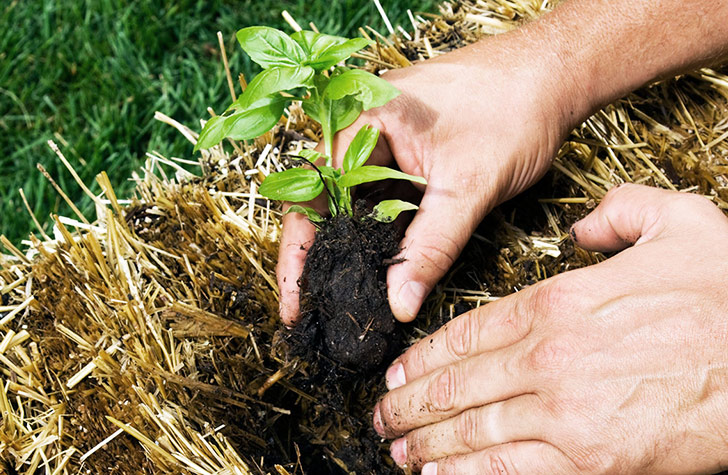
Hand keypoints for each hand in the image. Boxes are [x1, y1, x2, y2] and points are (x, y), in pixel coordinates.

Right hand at [277, 31, 581, 324]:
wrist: (554, 74)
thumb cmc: (514, 110)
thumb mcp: (468, 188)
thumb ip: (430, 248)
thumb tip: (398, 303)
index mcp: (363, 121)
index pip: (311, 196)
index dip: (299, 253)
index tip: (294, 300)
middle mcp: (363, 127)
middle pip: (324, 201)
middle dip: (319, 255)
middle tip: (312, 307)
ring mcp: (384, 138)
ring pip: (354, 202)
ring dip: (351, 244)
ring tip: (341, 292)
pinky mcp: (406, 150)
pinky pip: (379, 195)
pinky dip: (378, 229)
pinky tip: (379, 262)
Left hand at [373, 184, 727, 473]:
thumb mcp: (679, 223)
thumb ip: (619, 214)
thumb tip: (583, 227)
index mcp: (557, 301)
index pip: (466, 332)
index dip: (424, 356)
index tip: (399, 373)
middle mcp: (548, 355)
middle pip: (457, 383)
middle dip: (410, 404)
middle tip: (382, 418)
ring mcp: (565, 409)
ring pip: (471, 428)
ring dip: (425, 442)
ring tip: (396, 450)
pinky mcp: (593, 460)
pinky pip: (508, 469)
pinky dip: (465, 474)